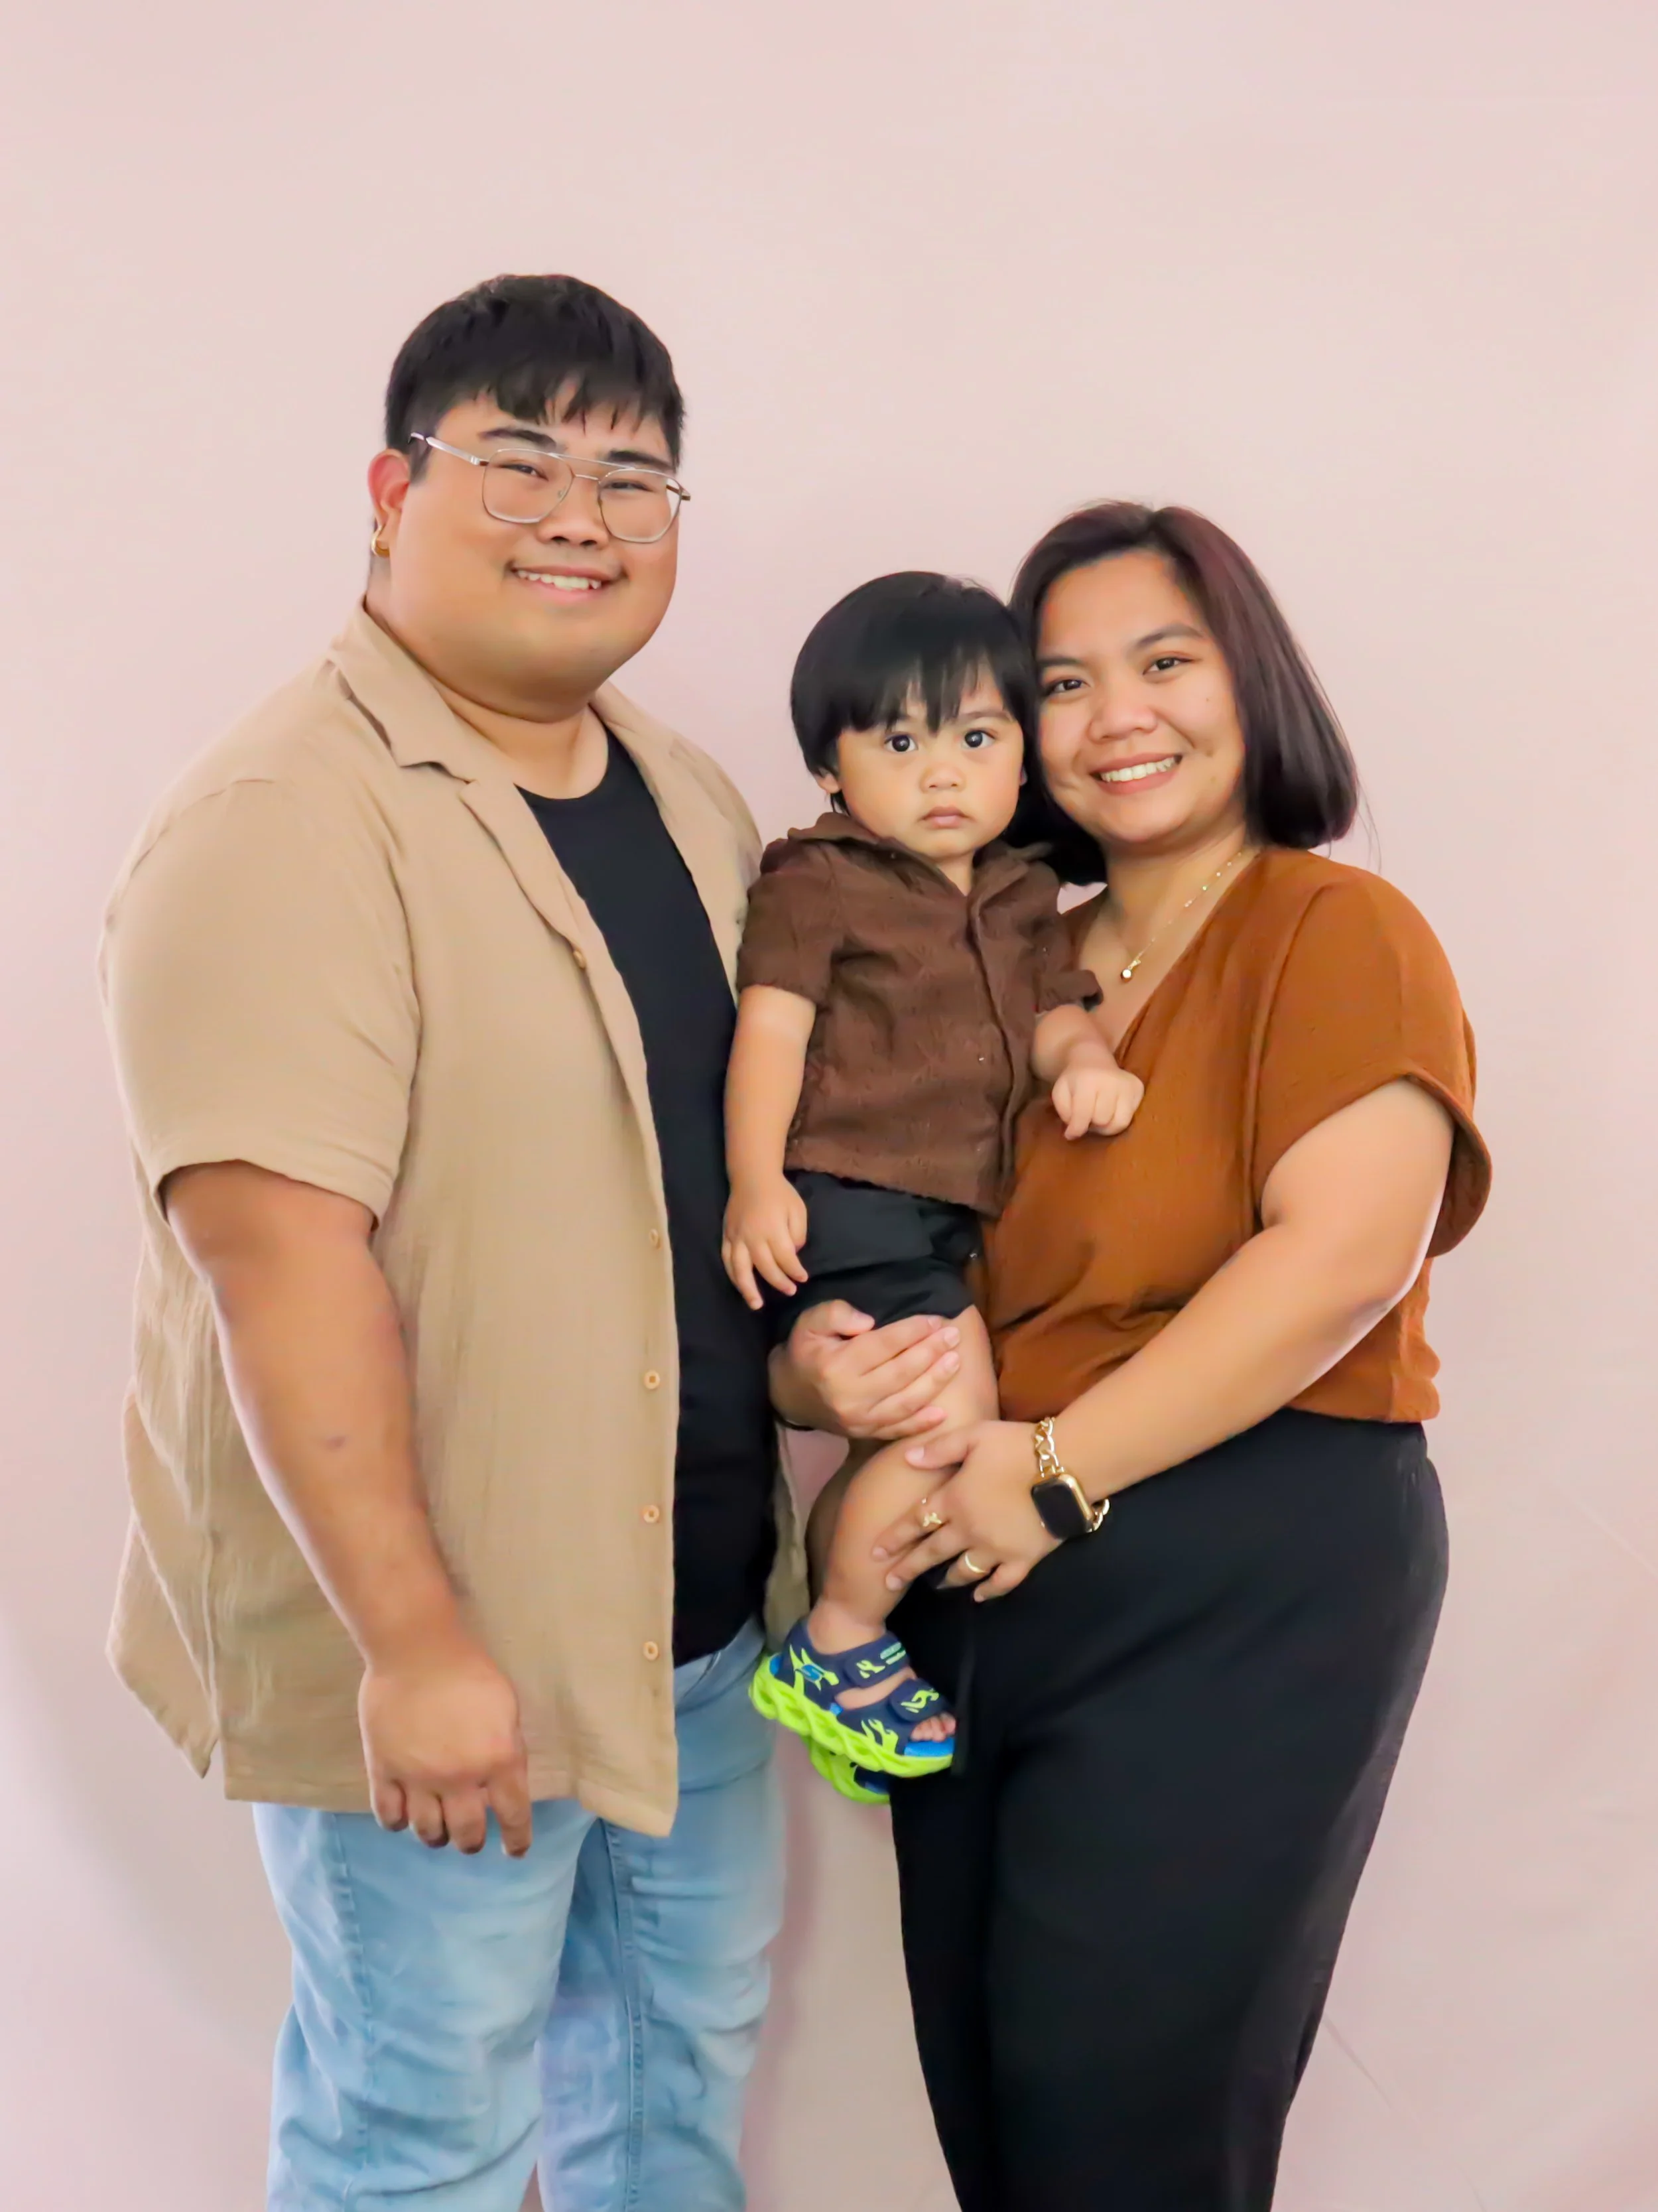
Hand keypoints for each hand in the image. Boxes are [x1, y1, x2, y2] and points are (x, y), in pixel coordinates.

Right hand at [358, 1635, 531, 1856]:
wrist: (417, 1649)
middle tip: (470, 1838)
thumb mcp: (506, 1707)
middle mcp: (460, 1778)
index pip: (513, 1815)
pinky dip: (397, 1823)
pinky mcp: (383, 1771)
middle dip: (471, 1842)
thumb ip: (507, 1747)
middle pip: (467, 1834)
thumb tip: (503, 1780)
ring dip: (436, 1836)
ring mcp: (418, 1778)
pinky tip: (403, 1817)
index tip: (515, 1851)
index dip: (517, 1839)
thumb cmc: (469, 1669)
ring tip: (438, 1831)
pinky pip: (389, 1816)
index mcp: (498, 1759)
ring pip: (427, 1831)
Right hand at [723, 1177, 809, 1309]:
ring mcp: (736, 1238)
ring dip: (748, 1289)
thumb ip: (797, 1234)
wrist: (752, 1177)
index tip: (803, 1278)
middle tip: (790, 1291)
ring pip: (740, 1269)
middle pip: (765, 1267)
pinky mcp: (726, 1237)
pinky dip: (733, 1276)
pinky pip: (727, 1261)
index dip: (795, 1271)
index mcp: (772, 1229)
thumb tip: (792, 1254)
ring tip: (757, 1305)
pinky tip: (741, 1287)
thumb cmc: (779, 1194)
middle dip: (779, 1282)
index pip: (785, 1258)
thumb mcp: (798, 1210)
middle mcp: (752, 1236)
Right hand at [780, 1301, 960, 1440]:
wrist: (788, 1393)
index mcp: (836, 1365)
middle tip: (953, 1335)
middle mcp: (849, 1396)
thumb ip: (836, 1313)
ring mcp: (859, 1420)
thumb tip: (868, 1322)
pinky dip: (921, 1423)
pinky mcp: (864, 1433)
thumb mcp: (809, 1322)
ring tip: (955, 1361)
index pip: (883, 1345)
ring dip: (934, 1382)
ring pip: (905, 1402)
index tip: (934, 1320)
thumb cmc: (806, 1351)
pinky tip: (942, 1413)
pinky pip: (897, 1430)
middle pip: (900, 1373)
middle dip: (931, 1352)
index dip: (912, 1331)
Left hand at [873, 1420, 1060, 1599]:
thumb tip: (908, 1458)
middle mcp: (969, 1531)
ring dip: (948, 1580)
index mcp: (954, 1500)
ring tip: (938, 1585)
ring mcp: (996, 1549)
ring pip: (965, 1571)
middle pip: (932, 1554)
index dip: (894, 1538)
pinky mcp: (1023, 1560)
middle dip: (908, 1569)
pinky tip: (980, 1596)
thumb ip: (939, 1449)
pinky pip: (1002, 1583)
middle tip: (890, 1583)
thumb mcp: (973, 1436)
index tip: (876, 1553)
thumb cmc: (1016, 1446)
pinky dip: (989, 1591)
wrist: (1065, 1467)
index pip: (916, 1522)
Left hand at [1051, 1059, 1143, 1139]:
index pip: (1083, 1114)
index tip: (1070, 1134)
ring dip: (1107, 1125)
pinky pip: (1131, 1117)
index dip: (1076, 1129)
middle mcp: (1111, 1081)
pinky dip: (1119, 1118)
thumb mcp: (1060, 1093)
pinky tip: (1112, 1108)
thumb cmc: (1074, 1080)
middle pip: (1102, 1120)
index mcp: (1087, 1080)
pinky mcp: (1138, 1088)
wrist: (1092, 1058)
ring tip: (1099, 1116)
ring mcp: (1127, 1084)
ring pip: (1120, 1123)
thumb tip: (1073, 1134)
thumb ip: (1064, 1113)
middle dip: (1092, 1124)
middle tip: (1088, 1116)